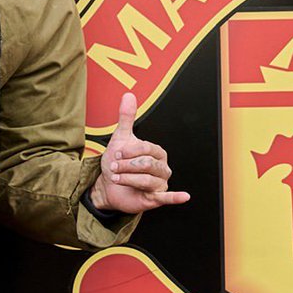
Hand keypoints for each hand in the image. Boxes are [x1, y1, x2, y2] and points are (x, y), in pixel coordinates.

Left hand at [90, 92, 189, 213]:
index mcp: (157, 152)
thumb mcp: (121, 138)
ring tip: (117, 178)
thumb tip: (128, 95)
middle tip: (114, 167)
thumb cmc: (118, 162)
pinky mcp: (156, 198)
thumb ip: (127, 118)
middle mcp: (162, 167)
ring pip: (147, 180)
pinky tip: (184, 196)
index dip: (129, 151)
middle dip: (126, 166)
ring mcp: (160, 183)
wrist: (108, 186)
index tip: (116, 154)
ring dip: (128, 179)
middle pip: (146, 165)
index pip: (147, 149)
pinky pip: (168, 197)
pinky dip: (176, 197)